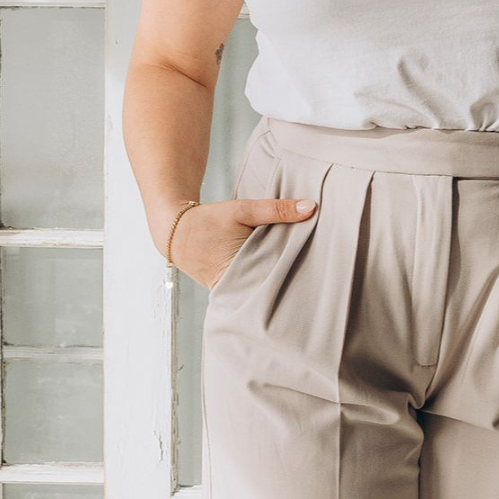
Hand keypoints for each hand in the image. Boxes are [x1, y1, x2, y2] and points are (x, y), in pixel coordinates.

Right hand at [163, 196, 318, 289]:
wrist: (175, 229)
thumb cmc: (209, 220)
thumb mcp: (243, 210)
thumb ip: (277, 210)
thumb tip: (312, 207)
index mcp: (240, 276)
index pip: (279, 282)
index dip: (300, 275)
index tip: (322, 269)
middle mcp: (237, 290)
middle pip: (273, 287)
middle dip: (293, 277)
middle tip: (322, 270)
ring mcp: (233, 292)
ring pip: (264, 286)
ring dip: (280, 276)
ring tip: (308, 270)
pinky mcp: (230, 288)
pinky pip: (254, 283)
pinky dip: (267, 275)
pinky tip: (284, 267)